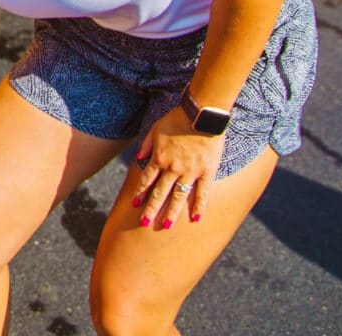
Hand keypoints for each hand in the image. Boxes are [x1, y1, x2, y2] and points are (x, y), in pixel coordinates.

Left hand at [130, 107, 224, 229]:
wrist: (201, 115)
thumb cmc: (177, 119)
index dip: (140, 193)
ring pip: (179, 196)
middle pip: (159, 192)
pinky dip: (199, 206)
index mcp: (159, 157)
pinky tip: (196, 218)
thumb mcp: (155, 128)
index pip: (146, 180)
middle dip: (151, 209)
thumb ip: (147, 144)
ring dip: (171, 212)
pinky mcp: (207, 171)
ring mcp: (190, 171)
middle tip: (145, 224)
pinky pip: (203, 192)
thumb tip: (138, 157)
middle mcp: (172, 168)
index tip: (135, 205)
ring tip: (166, 226)